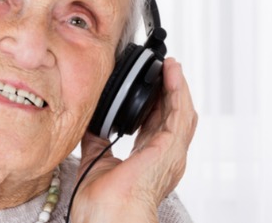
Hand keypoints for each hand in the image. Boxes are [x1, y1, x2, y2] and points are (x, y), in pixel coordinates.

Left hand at [72, 58, 197, 221]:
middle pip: (173, 116)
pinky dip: (177, 89)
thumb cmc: (102, 202)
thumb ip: (97, 139)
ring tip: (170, 65)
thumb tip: (90, 120)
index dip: (156, 103)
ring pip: (181, 111)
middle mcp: (165, 157)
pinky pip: (180, 112)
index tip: (147, 84)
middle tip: (162, 68)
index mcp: (149, 161)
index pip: (157, 125)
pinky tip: (172, 72)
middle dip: (169, 91)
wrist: (109, 215)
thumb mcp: (96, 160)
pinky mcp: (171, 147)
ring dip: (176, 86)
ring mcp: (171, 153)